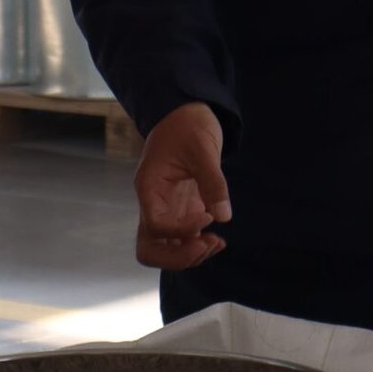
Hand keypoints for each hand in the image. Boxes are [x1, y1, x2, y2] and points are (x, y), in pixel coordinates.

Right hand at [135, 102, 231, 269]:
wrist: (185, 114)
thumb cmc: (188, 125)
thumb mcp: (202, 149)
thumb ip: (212, 183)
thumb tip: (223, 216)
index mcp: (149, 187)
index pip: (156, 225)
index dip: (182, 229)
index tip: (208, 216)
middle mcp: (153, 204)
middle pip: (150, 250)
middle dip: (178, 257)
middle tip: (206, 244)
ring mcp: (166, 211)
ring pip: (165, 251)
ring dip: (190, 255)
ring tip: (217, 242)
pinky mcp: (180, 212)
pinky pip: (182, 241)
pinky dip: (198, 246)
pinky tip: (218, 239)